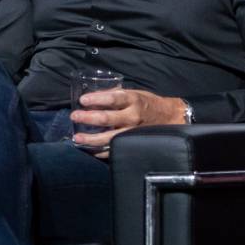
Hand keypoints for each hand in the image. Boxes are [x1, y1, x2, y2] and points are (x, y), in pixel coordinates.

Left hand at [69, 88, 188, 157]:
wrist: (169, 118)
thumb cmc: (148, 103)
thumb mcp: (134, 93)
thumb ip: (115, 93)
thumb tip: (93, 94)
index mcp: (133, 100)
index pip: (112, 99)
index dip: (96, 99)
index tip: (82, 100)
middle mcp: (132, 116)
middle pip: (106, 118)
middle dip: (88, 118)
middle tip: (74, 116)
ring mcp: (132, 132)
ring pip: (108, 137)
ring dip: (90, 138)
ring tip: (77, 137)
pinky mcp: (132, 144)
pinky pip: (114, 150)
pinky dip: (100, 151)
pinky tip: (89, 150)